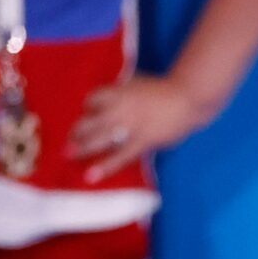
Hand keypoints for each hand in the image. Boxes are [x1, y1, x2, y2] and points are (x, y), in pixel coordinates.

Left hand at [71, 75, 212, 181]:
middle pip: (89, 121)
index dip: (87, 107)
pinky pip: (119, 156)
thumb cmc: (166, 90)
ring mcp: (130, 126)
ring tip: (68, 154)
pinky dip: (104, 166)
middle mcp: (119, 109)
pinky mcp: (142, 141)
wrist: (188, 99)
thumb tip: (113, 97)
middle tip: (68, 140)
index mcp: (119, 92)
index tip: (87, 113)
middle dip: (76, 131)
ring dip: (81, 147)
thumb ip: (124, 91)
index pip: (93, 99)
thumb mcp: (139, 83)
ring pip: (98, 139)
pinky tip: (91, 175)